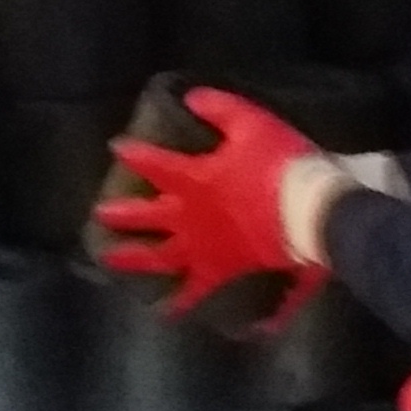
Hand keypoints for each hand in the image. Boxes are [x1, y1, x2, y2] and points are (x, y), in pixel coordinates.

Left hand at [95, 87, 335, 321]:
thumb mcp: (251, 123)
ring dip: (133, 257)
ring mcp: (203, 247)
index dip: (133, 155)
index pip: (154, 164)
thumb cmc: (280, 164)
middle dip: (120, 214)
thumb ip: (219, 109)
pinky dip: (183, 302)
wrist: (311, 211)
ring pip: (159, 257)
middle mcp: (188, 217)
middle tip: (100, 214)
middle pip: (144, 217)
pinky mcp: (224, 270)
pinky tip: (168, 312)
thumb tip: (192, 98)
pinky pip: (198, 290)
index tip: (117, 148)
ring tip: (110, 258)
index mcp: (192, 180)